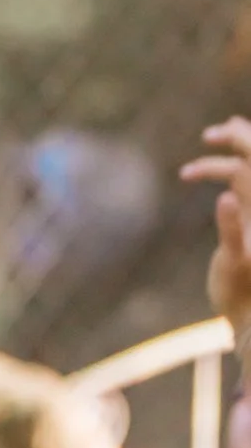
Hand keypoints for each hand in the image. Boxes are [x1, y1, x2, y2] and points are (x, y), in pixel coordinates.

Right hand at [182, 119, 250, 339]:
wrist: (249, 313)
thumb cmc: (242, 291)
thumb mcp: (235, 260)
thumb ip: (232, 227)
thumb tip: (225, 196)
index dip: (239, 141)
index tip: (211, 138)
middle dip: (237, 138)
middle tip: (210, 134)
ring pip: (247, 168)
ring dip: (228, 153)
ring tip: (210, 140)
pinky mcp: (245, 222)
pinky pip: (238, 186)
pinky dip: (223, 174)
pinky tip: (202, 173)